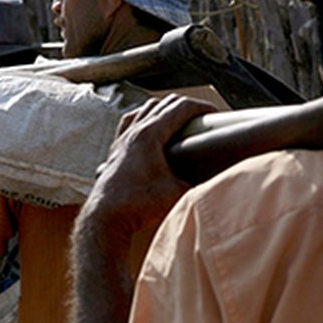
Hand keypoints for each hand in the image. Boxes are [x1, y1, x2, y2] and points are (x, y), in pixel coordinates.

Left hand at [85, 94, 213, 235]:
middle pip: (164, 103)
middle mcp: (134, 131)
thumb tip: (216, 182)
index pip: (181, 108)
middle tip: (203, 118)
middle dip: (188, 106)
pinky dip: (145, 118)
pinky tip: (151, 129)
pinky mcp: (115, 150)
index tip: (215, 114)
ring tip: (180, 120)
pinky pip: (131, 121)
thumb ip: (199, 185)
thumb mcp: (179, 194)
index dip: (202, 107)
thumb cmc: (139, 205)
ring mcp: (122, 139)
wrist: (105, 218)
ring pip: (146, 109)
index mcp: (150, 135)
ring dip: (165, 109)